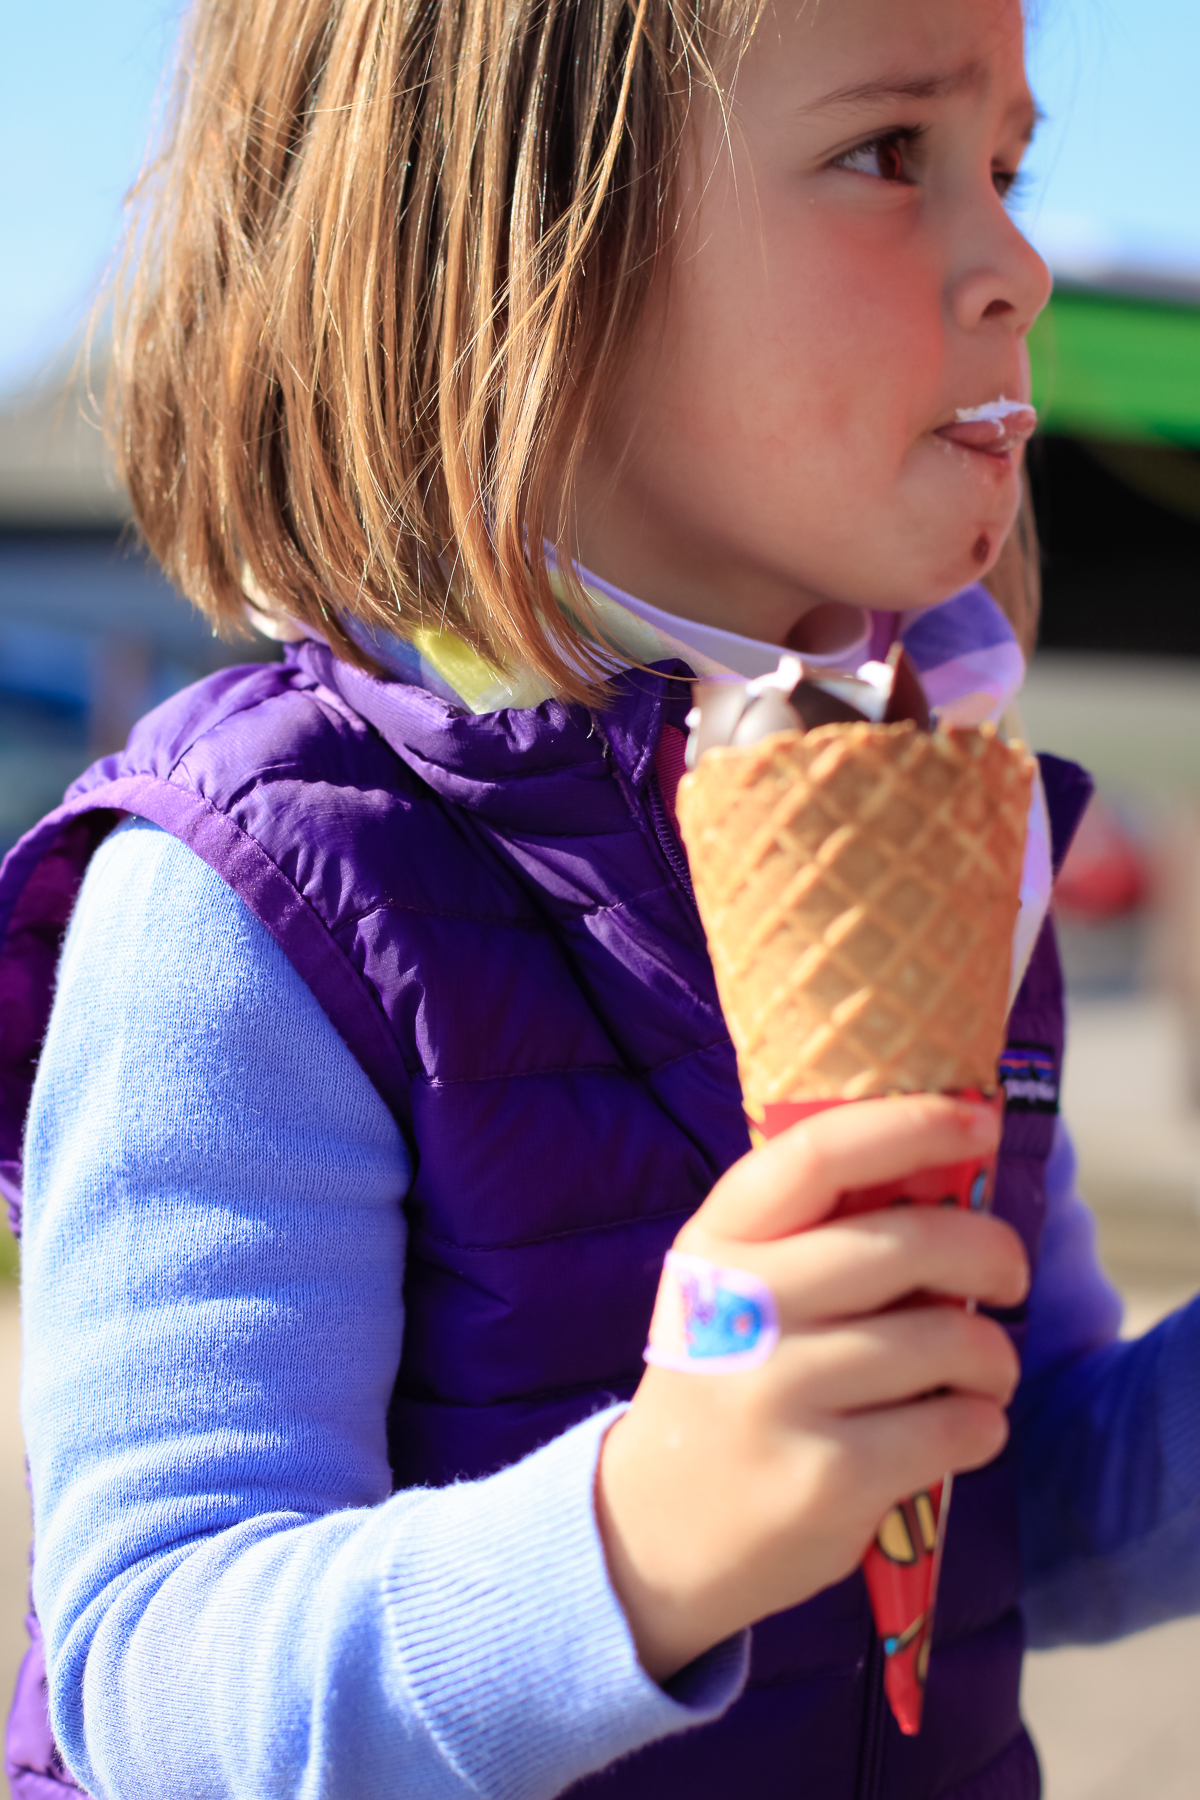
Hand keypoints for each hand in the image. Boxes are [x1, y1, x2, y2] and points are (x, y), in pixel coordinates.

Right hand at [595, 1095, 1025, 1681]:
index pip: (819, 1152)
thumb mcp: (733, 1290)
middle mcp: (739, 1306)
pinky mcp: (822, 1478)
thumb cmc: (728, 1382)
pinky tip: (963, 1429)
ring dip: (992, 1356)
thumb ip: (814, 1234)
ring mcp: (778, 1392)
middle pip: (907, 1243)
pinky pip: (952, 1427)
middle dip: (989, 1251)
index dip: (910, 1125)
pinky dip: (982, 1425)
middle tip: (1010, 1273)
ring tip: (984, 1371)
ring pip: (946, 1340)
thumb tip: (951, 1178)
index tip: (980, 1121)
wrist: (654, 1529)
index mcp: (718, 1241)